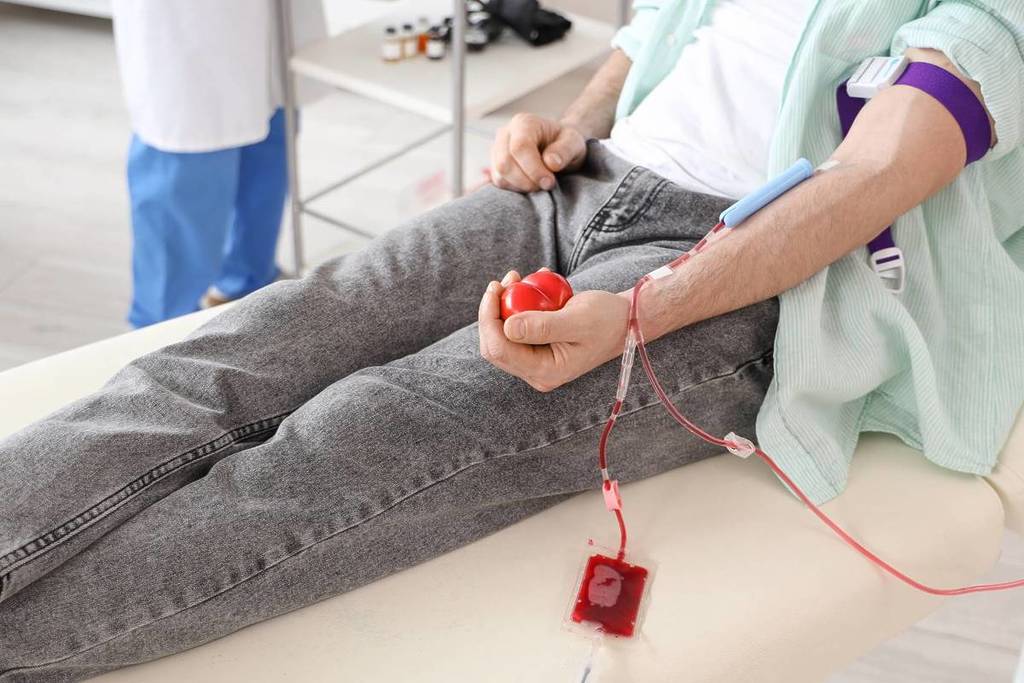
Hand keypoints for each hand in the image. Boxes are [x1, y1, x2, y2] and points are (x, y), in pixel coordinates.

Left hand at [478, 271, 629, 391]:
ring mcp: (537, 362)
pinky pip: (518, 328)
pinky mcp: (539, 349)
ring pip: (503, 335)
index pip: (499, 349)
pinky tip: (532, 284)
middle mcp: (537, 372)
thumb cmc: (608, 319)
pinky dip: (519, 305)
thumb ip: (543, 327)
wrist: (627, 321)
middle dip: (493, 310)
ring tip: (519, 278)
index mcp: (545, 371)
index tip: (496, 287)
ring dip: (505, 305)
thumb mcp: (577, 319)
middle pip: (495, 344)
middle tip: (508, 279)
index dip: (488, 318)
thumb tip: (507, 327)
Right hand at [489, 113, 586, 192]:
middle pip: (505, 163)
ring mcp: (497, 149)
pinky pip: (498, 182)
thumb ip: (565, 150)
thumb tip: (551, 163)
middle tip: (546, 185)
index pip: (519, 148)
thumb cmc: (565, 142)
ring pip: (499, 175)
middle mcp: (506, 133)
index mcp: (524, 123)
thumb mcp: (574, 142)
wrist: (558, 147)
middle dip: (526, 181)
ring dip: (521, 186)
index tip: (549, 182)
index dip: (533, 169)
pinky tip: (530, 184)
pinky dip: (515, 189)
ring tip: (539, 184)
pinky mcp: (495, 165)